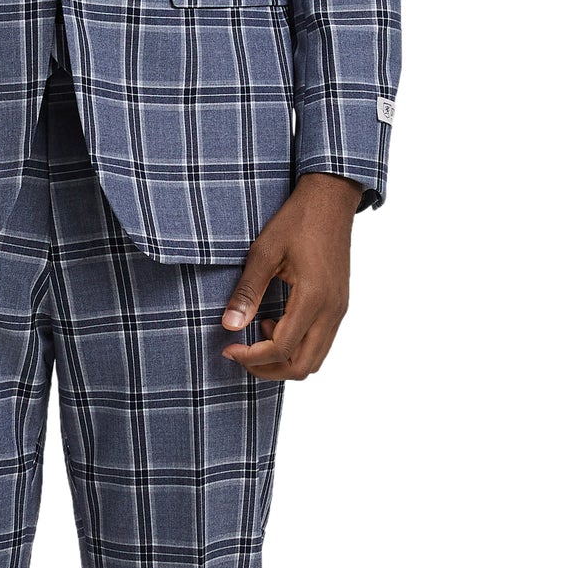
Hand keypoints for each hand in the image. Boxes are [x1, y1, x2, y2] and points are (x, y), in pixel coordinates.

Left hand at [219, 172, 361, 381]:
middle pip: (304, 366)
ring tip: (259, 333)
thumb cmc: (297, 220)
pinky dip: (297, 345)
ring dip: (284, 358)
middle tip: (241, 354)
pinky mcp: (339, 304)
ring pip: (315, 358)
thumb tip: (230, 326)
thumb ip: (247, 292)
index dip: (252, 357)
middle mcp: (332, 310)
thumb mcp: (264, 252)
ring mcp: (339, 309)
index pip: (282, 348)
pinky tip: (275, 321)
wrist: (330, 199)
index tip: (228, 348)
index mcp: (314, 298)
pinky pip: (320, 341)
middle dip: (269, 368)